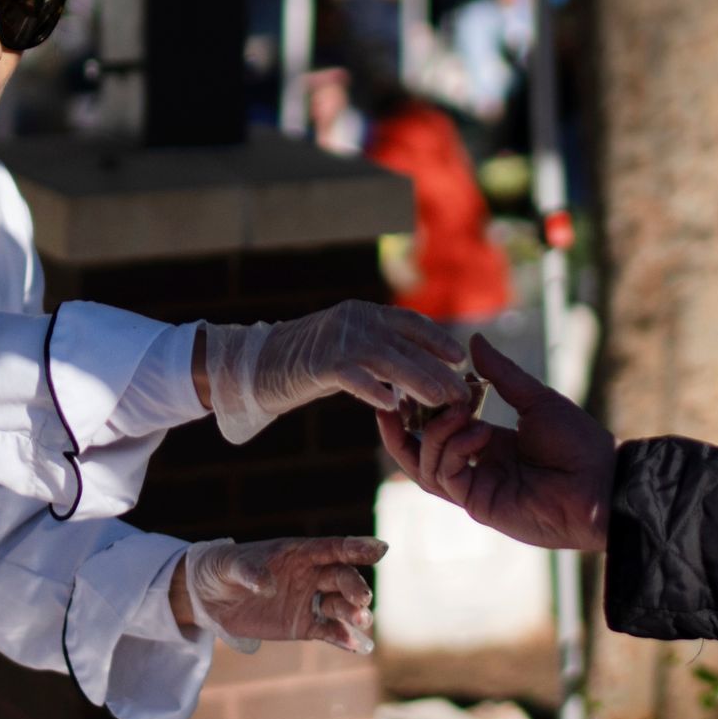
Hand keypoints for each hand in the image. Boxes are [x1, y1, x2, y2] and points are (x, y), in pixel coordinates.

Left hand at [177, 535, 387, 652]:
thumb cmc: (224, 569)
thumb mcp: (231, 566)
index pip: (333, 548)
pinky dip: (342, 637)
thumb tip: (267, 584)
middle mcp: (311, 574)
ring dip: (354, 612)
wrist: (211, 597)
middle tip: (362, 599)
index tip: (380, 550)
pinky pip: (328, 630)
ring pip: (340, 604)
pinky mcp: (303, 625)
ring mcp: (309, 600)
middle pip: (342, 577)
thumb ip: (250, 572)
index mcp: (298, 552)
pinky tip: (355, 645)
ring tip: (362, 621)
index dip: (357, 548)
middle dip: (355, 587)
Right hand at [199, 301, 469, 444]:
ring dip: (416, 379)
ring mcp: (336, 340)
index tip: (461, 358)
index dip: (436, 339)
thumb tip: (415, 373)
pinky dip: (371, 388)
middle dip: (436, 368)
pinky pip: (351, 375)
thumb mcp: (348, 348)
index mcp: (364, 313)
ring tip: (440, 399)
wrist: (256, 363)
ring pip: (385, 359)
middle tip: (462, 391)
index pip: (409, 322)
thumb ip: (378, 354)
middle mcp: (354, 320)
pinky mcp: (317, 363)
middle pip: (404, 344)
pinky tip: (391, 405)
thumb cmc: (307, 361)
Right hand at [375, 337, 610, 554]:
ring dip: (435, 432)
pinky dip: (452, 449)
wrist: (603, 484)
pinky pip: (446, 477)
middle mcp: (475, 467)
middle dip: (399, 428)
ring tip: (459, 410)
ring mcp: (475, 489)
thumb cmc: (579, 442)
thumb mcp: (536, 399)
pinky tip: (477, 431)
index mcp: (486, 443)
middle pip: (418, 453)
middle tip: (391, 400)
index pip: (436, 429)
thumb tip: (473, 340)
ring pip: (426, 465)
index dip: (418, 409)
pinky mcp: (480, 505)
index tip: (408, 382)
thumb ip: (501, 373)